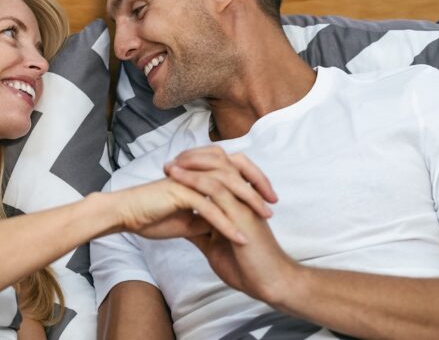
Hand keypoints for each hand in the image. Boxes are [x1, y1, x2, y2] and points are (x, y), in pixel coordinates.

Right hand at [111, 149, 275, 245]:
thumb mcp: (188, 218)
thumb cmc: (153, 215)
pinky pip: (209, 208)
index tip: (270, 200)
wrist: (126, 215)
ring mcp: (189, 180)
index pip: (232, 171)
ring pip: (225, 187)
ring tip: (264, 219)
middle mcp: (196, 172)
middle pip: (234, 172)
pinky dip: (226, 224)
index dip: (253, 182)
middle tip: (273, 205)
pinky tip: (240, 237)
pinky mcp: (180, 192)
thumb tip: (225, 223)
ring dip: (247, 203)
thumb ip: (207, 216)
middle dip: (256, 186)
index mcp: (199, 174)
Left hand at [164, 147, 297, 303]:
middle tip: (172, 160)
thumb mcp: (216, 245)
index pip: (219, 169)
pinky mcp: (241, 212)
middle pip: (220, 161)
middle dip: (194, 157)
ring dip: (191, 165)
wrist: (268, 282)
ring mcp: (243, 201)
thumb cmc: (247, 267)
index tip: (174, 167)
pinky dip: (194, 180)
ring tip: (169, 166)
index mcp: (240, 200)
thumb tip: (184, 224)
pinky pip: (215, 188)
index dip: (197, 164)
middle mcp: (243, 195)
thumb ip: (203, 231)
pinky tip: (177, 178)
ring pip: (217, 169)